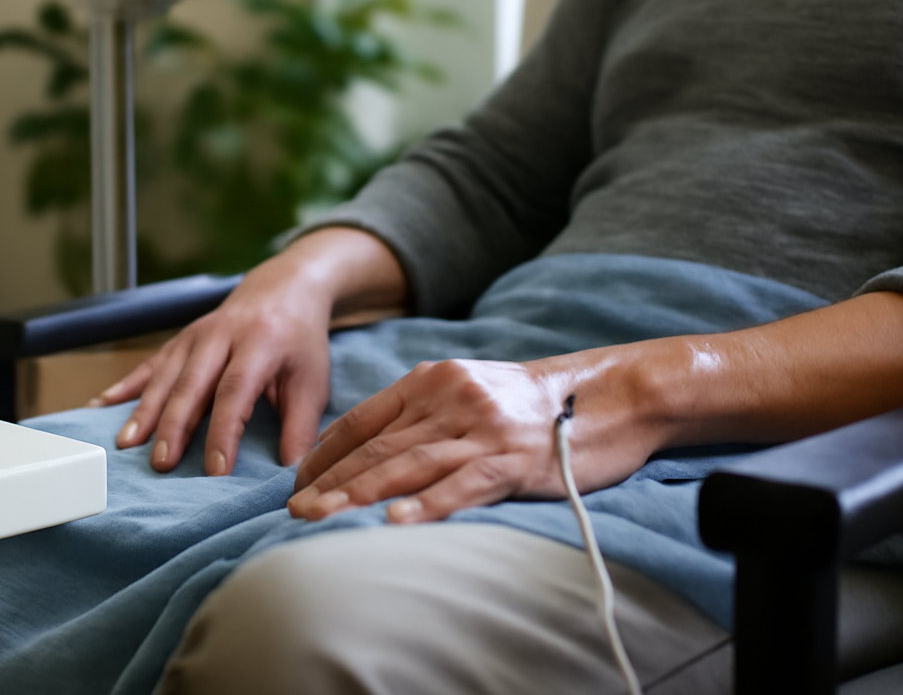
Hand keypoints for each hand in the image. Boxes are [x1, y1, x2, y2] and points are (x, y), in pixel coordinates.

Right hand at [90, 228, 406, 475]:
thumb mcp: (312, 380)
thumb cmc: (300, 341)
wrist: (283, 287)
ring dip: (144, 411)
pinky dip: (125, 386)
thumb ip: (301, 425)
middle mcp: (221, 335)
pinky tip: (101, 405)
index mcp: (258, 344)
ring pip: (165, 375)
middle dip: (174, 426)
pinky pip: (149, 365)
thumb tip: (291, 471)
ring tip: (126, 444)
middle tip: (161, 464)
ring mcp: (195, 335)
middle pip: (191, 384)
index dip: (223, 432)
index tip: (215, 470)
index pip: (235, 391)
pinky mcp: (180, 339)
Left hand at [287, 353, 660, 523]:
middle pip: (376, 445)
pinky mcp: (513, 458)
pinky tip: (396, 523)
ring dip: (360, 495)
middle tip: (293, 510)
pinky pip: (462, 484)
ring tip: (323, 518)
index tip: (296, 483)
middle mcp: (450, 398)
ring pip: (407, 464)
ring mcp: (481, 429)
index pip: (363, 419)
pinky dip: (427, 505)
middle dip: (330, 481)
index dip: (325, 452)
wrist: (609, 395)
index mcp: (432, 379)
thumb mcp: (467, 390)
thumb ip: (420, 413)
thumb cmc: (533, 403)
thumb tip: (366, 447)